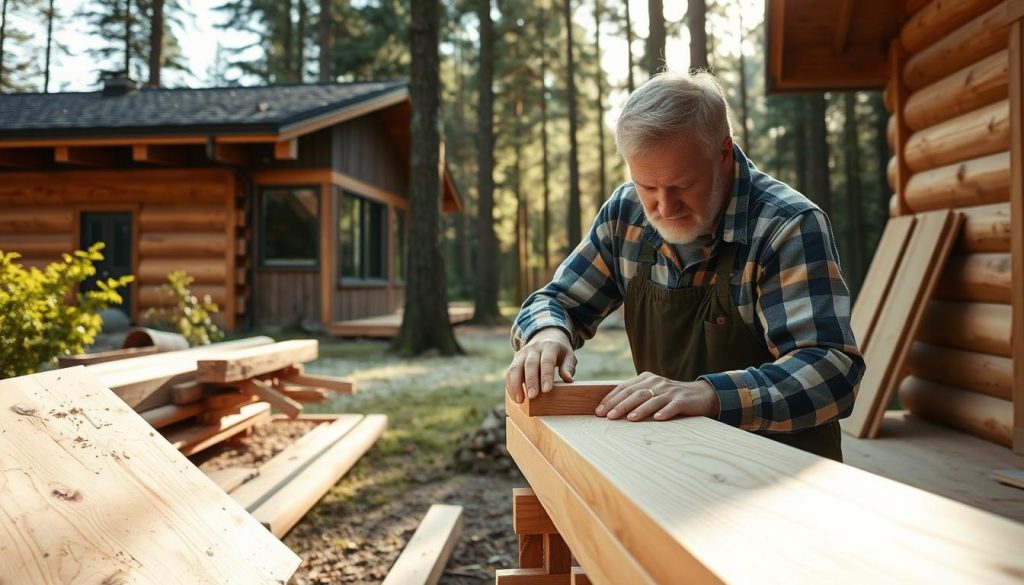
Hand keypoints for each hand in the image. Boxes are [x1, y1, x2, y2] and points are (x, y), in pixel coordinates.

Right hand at [505, 328, 576, 403]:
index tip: (547, 390)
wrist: (546, 335)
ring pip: (516, 368)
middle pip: (530, 364)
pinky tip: (514, 397)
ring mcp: (522, 354)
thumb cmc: (559, 351)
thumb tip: (568, 380)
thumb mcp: (568, 355)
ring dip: (516, 385)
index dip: (546, 375)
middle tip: (532, 396)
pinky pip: (510, 372)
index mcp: (549, 346)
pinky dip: (510, 385)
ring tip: (519, 400)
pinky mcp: (515, 360)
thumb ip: (568, 367)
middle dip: (531, 381)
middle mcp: (534, 349)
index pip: (547, 361)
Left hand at [594, 372, 719, 421]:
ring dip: (640, 410)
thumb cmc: (669, 396)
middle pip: (635, 394)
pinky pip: (672, 406)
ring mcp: (670, 391)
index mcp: (646, 378)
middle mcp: (656, 383)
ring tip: (630, 419)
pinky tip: (657, 419)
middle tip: (608, 416)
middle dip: (620, 405)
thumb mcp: (651, 391)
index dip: (611, 399)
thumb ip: (635, 396)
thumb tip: (610, 409)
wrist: (700, 395)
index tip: (599, 411)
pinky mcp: (682, 401)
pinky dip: (664, 412)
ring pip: (652, 400)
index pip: (624, 388)